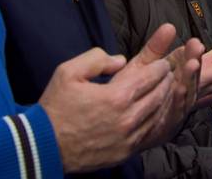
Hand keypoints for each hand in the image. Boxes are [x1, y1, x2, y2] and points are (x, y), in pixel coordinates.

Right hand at [41, 24, 200, 171]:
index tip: (162, 63)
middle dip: (166, 82)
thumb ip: (97, 58)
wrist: (44, 146)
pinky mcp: (125, 152)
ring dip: (164, 100)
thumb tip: (121, 60)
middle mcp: (128, 119)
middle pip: (159, 95)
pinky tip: (153, 112)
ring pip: (157, 115)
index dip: (160, 67)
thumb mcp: (68, 72)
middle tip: (167, 74)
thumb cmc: (56, 107)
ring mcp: (128, 138)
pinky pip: (148, 133)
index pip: (151, 77)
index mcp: (117, 97)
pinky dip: (155, 120)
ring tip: (163, 90)